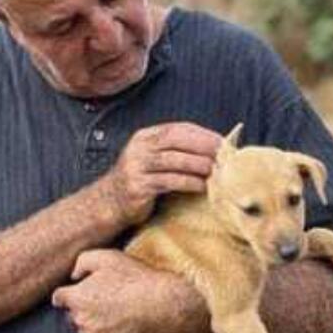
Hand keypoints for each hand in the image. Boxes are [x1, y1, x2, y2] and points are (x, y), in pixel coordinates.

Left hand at [52, 249, 187, 332]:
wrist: (163, 303)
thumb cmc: (135, 278)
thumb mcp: (106, 257)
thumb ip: (81, 262)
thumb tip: (73, 276)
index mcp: (77, 297)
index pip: (58, 298)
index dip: (66, 294)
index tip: (74, 294)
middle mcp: (81, 319)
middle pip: (72, 315)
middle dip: (82, 308)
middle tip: (104, 300)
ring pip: (85, 331)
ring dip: (93, 324)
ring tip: (114, 313)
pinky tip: (121, 324)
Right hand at [104, 122, 221, 226]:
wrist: (108, 203)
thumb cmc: (139, 181)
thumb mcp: (152, 159)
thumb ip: (175, 151)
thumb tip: (212, 149)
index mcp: (144, 137)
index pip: (177, 129)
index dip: (201, 134)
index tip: (222, 141)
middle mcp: (138, 148)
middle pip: (175, 140)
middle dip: (202, 146)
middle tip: (224, 154)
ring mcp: (136, 167)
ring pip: (173, 160)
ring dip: (198, 164)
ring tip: (216, 170)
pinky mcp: (138, 187)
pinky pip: (168, 181)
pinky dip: (188, 182)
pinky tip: (202, 186)